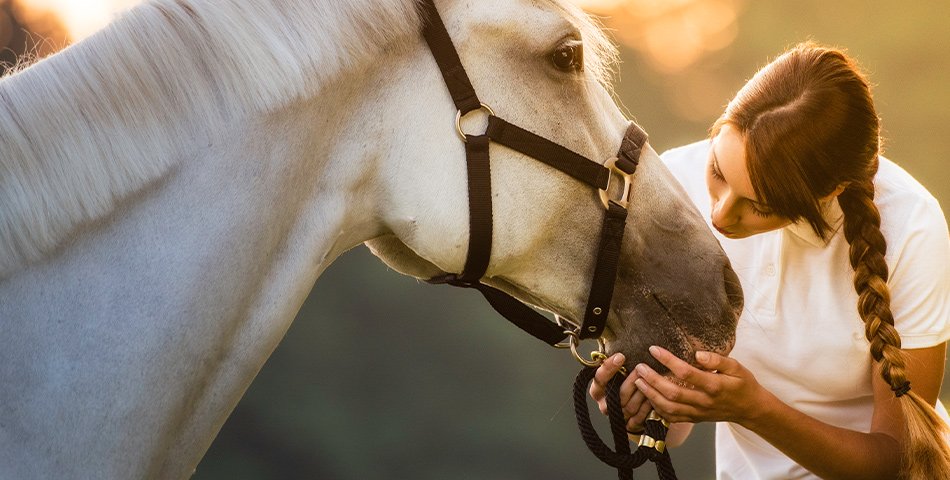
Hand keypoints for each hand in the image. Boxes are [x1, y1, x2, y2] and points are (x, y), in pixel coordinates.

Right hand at [588, 353, 652, 432]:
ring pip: (629, 406)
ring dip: (642, 393)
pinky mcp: (629, 425)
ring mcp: (617, 416)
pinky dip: (647, 408)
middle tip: (641, 368)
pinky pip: (639, 418)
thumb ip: (616, 363)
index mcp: (598, 391)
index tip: (621, 356)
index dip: (609, 368)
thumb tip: (618, 341)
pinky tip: (655, 398)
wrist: (632, 408)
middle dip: (631, 381)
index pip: (599, 379)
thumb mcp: (616, 373)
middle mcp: (605, 404)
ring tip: (651, 380)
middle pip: (617, 394)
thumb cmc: (623, 384)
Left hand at [632, 346, 767, 424]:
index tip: (653, 349)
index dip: (668, 360)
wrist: (751, 409)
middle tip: (639, 367)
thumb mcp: (737, 367)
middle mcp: (704, 401)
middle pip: (673, 392)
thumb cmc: (743, 384)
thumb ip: (717, 359)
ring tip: (638, 381)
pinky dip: (657, 409)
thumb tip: (697, 354)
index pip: (686, 372)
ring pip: (669, 407)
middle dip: (652, 380)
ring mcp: (698, 412)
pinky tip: (648, 398)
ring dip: (651, 395)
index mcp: (714, 386)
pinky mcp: (694, 419)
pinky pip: (672, 417)